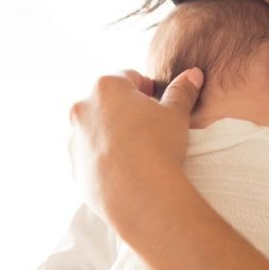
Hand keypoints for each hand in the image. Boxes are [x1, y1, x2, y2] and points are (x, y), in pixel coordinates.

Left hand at [68, 68, 203, 224]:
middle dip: (125, 110)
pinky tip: (124, 169)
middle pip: (107, 101)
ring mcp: (75, 139)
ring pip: (95, 129)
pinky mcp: (75, 167)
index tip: (157, 102)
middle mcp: (83, 108)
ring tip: (136, 150)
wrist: (141, 195)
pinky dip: (103, 158)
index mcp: (106, 87)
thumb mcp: (176, 114)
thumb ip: (182, 91)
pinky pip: (90, 156)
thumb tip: (194, 74)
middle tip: (148, 126)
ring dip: (111, 134)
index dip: (146, 88)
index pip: (128, 77)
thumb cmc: (159, 146)